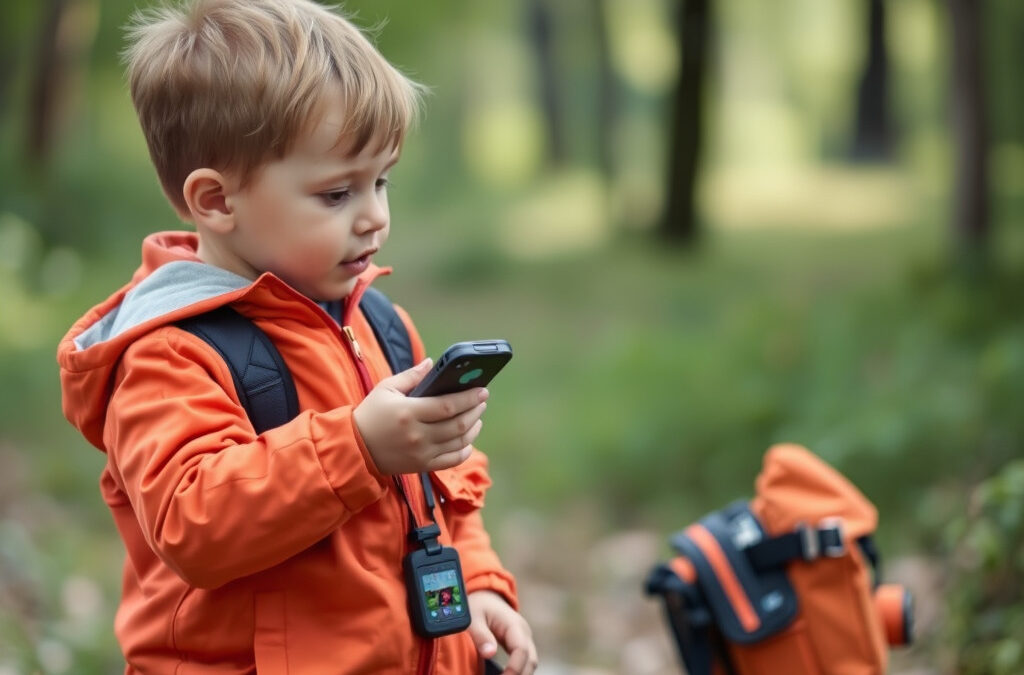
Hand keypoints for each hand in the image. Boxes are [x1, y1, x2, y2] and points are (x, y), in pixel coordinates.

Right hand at [353, 359, 488, 473]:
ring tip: (477, 417)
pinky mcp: (422, 465)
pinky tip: (468, 440)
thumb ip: (411, 376)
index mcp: (408, 412)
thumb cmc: (370, 414)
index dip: (469, 398)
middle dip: (475, 410)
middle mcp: (417, 435)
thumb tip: (433, 363)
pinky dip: (465, 450)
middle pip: (458, 424)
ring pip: (458, 442)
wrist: (355, 448)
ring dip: (473, 428)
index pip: (448, 405)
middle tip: (482, 400)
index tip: (482, 390)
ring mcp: (421, 453)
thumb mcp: (386, 389)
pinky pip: (451, 460)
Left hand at [467, 590, 536, 674]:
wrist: (486, 597)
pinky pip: (524, 662)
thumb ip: (481, 635)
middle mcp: (524, 633)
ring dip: (521, 674)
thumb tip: (490, 654)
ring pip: (530, 663)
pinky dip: (518, 672)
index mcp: (514, 624)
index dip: (514, 668)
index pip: (521, 650)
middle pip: (531, 660)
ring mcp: (525, 639)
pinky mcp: (521, 646)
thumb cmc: (479, 606)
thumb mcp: (473, 617)